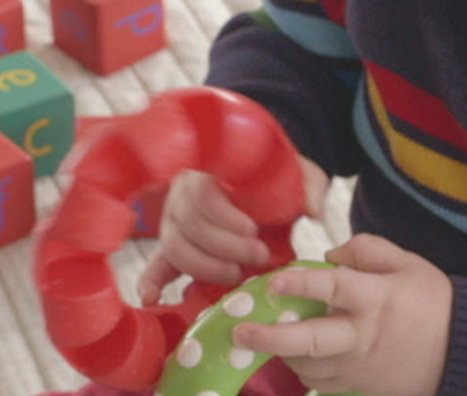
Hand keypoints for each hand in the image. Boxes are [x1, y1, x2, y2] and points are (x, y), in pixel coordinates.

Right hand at [138, 155, 328, 304]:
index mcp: (208, 167)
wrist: (270, 183)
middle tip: (259, 256)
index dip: (224, 217)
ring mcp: (174, 219)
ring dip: (206, 267)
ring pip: (176, 248)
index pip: (201, 193)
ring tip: (237, 274)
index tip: (254, 230)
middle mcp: (183, 192)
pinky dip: (152, 281)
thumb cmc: (278, 177)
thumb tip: (314, 212)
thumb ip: (309, 187)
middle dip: (225, 248)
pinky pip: (157, 263)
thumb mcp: (299, 174)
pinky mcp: (175, 245)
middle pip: (189, 225)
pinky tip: (153, 298)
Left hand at [233, 234, 451, 395]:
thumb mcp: (408, 263)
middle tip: (239, 333)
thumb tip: (330, 254)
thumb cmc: (433, 301)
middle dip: (271, 338)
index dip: (301, 283)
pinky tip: (295, 356)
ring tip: (261, 341)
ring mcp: (361, 368)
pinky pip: (324, 383)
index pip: (333, 288)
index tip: (274, 280)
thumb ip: (368, 250)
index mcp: (376, 299)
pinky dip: (306, 370)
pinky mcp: (362, 388)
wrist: (462, 350)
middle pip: (311, 340)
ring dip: (283, 354)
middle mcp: (363, 336)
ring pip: (311, 366)